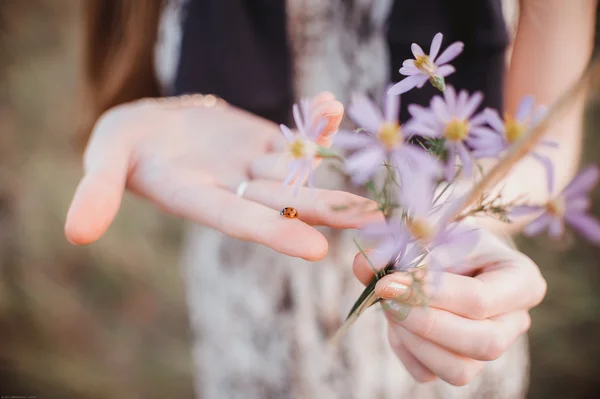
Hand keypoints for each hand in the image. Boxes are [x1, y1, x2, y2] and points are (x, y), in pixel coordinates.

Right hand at [65, 92, 373, 259]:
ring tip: (377, 187)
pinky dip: (315, 122)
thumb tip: (75, 233)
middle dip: (326, 212)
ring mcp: (254, 164)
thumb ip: (96, 193)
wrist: (152, 125)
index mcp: (200, 200)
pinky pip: (295, 133)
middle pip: (284, 202)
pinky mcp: (264, 140)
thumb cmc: (123, 144)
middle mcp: (235, 188)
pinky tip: (337, 108)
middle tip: (372, 221)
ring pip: (300, 172)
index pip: (240, 221)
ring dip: (336, 176)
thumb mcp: (103, 160)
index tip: (316, 251)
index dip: (274, 235)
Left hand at [352, 228, 546, 385]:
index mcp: (522, 281)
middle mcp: (514, 321)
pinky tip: (396, 320)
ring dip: (414, 340)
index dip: (430, 295)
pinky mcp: (460, 363)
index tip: (387, 281)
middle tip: (385, 298)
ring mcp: (490, 348)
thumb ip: (397, 244)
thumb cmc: (445, 234)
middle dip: (426, 324)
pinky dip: (404, 349)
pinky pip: (429, 374)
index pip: (480, 300)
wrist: (449, 248)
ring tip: (390, 306)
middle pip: (482, 344)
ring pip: (458, 370)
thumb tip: (364, 264)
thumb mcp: (428, 229)